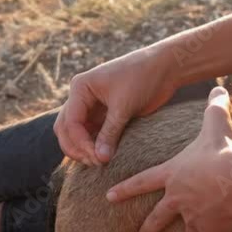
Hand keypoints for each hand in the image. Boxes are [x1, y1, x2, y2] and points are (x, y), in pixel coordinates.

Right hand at [55, 46, 177, 164]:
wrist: (165, 68)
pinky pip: (92, 134)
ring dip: (84, 149)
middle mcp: (82, 97)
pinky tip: (103, 157)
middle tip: (96, 163)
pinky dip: (94, 146)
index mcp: (81, 88)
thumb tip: (100, 158)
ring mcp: (92, 107)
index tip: (97, 157)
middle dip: (77, 148)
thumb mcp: (124, 106)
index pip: (70, 122)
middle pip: (66, 129)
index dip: (80, 143)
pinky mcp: (105, 115)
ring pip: (76, 134)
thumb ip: (110, 132)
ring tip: (100, 162)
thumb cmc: (143, 78)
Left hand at [106, 87, 231, 231]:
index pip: (142, 182)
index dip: (125, 188)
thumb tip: (219, 87)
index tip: (109, 197)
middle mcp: (179, 201)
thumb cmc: (222, 153)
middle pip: (158, 218)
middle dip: (148, 230)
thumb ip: (214, 107)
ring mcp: (195, 220)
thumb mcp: (215, 125)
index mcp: (173, 176)